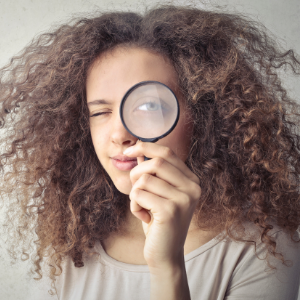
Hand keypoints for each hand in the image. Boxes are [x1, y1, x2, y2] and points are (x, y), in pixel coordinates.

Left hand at [123, 141, 200, 269]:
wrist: (166, 253)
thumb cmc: (159, 221)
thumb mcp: (157, 193)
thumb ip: (151, 172)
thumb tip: (138, 151)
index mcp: (191, 180)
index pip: (167, 153)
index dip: (145, 147)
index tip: (128, 151)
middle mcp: (192, 187)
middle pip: (155, 163)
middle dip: (136, 174)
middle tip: (135, 190)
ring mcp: (183, 199)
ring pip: (144, 179)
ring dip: (135, 194)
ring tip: (142, 208)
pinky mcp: (170, 211)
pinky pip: (138, 195)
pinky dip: (134, 205)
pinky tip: (144, 217)